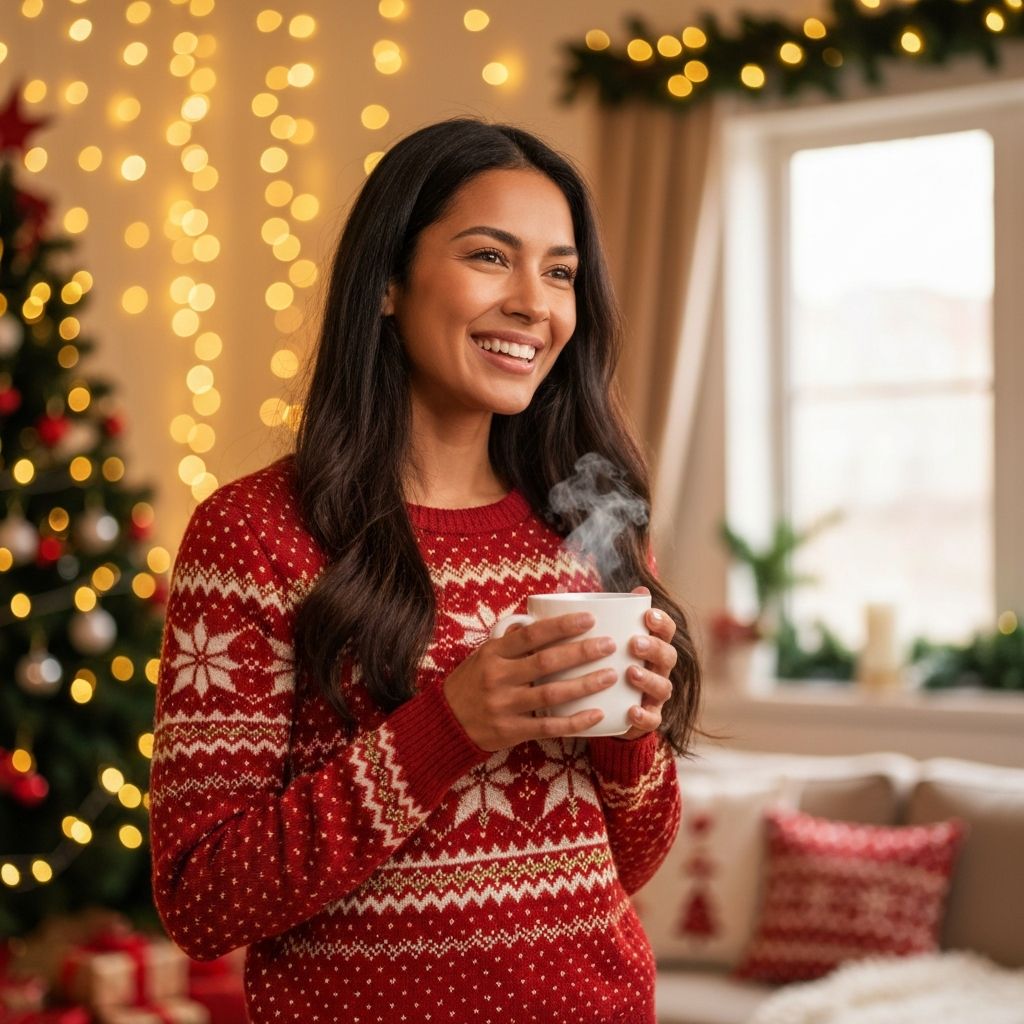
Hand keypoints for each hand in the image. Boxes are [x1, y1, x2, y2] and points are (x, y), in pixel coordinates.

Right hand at [442, 612, 620, 751]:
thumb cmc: (470, 683)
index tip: (589, 619)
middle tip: (609, 645)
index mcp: (493, 654)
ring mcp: (505, 706)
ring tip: (610, 675)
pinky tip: (596, 714)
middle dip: (581, 652)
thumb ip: (510, 641)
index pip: (531, 635)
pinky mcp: (511, 731)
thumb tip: (538, 617)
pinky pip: (549, 727)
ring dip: (585, 684)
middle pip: (546, 662)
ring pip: (552, 694)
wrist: (445, 723)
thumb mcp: (482, 656)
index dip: (561, 626)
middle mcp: (498, 678)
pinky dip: (574, 722)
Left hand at [612, 586, 675, 740]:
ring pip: (663, 686)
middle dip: (654, 648)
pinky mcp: (647, 718)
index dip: (661, 622)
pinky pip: (653, 719)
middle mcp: (659, 669)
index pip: (666, 630)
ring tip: (631, 672)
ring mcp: (656, 695)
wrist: (607, 707)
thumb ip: (617, 616)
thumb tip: (634, 588)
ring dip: (649, 679)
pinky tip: (632, 710)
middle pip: (668, 656)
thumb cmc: (610, 663)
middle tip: (634, 643)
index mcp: (653, 646)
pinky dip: (644, 715)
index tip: (648, 615)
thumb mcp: (609, 639)